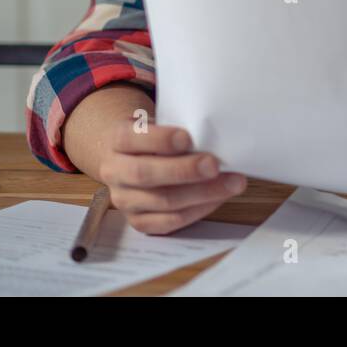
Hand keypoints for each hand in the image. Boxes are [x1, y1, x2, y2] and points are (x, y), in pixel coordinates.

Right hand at [96, 121, 247, 234]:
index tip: (187, 137)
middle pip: (145, 174)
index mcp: (116, 140)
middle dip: (184, 171)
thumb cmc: (154, 137)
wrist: (130, 159)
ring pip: (162, 201)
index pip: (129, 138)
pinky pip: (169, 222)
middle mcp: (115, 171)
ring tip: (232, 183)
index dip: (158, 140)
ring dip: (201, 193)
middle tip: (214, 165)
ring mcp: (125, 200)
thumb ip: (176, 129)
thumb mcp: (157, 123)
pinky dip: (198, 210)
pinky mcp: (139, 221)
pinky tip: (218, 198)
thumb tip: (213, 136)